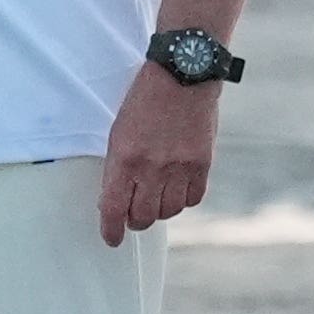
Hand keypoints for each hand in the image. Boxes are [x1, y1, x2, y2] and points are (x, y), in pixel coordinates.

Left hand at [104, 66, 222, 241]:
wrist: (183, 74)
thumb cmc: (146, 100)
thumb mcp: (120, 132)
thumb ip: (119, 167)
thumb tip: (118, 200)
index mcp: (124, 158)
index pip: (114, 208)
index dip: (111, 230)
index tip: (111, 239)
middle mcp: (152, 168)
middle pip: (143, 217)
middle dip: (135, 220)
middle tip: (134, 214)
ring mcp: (180, 167)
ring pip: (169, 211)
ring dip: (160, 209)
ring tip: (157, 196)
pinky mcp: (203, 163)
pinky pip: (193, 199)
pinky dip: (183, 199)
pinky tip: (177, 188)